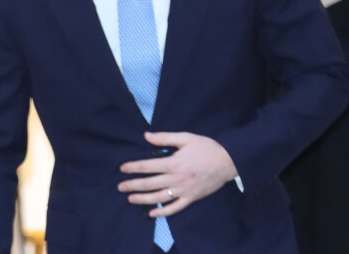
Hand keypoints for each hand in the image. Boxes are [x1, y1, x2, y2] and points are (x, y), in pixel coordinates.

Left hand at [118, 131, 237, 216]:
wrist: (227, 161)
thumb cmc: (206, 147)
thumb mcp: (185, 137)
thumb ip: (164, 137)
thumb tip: (146, 136)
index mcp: (174, 163)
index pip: (148, 166)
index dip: (134, 167)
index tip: (123, 168)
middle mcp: (176, 179)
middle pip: (150, 184)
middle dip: (133, 185)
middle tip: (120, 186)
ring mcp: (183, 191)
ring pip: (159, 198)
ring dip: (143, 199)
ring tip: (130, 199)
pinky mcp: (191, 198)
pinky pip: (175, 208)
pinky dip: (163, 212)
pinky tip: (152, 213)